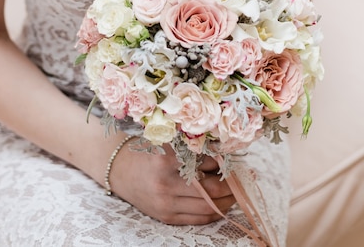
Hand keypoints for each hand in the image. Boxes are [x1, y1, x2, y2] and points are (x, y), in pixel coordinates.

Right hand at [109, 143, 235, 224]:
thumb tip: (226, 155)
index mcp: (166, 160)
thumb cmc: (147, 153)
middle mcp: (165, 184)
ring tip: (236, 191)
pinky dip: (215, 212)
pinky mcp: (166, 217)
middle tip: (243, 178)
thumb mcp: (167, 144)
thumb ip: (192, 150)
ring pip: (209, 207)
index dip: (224, 163)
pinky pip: (199, 219)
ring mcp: (166, 204)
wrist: (119, 170)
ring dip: (227, 200)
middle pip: (211, 189)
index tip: (233, 160)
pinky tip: (222, 203)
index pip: (206, 163)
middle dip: (231, 185)